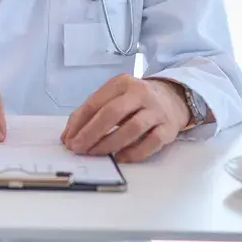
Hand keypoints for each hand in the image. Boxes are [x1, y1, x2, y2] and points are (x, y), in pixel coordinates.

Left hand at [60, 75, 190, 161]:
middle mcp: (140, 93)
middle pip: (112, 113)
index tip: (68, 139)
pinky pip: (151, 143)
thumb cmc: (136, 101)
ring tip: (94, 153)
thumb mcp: (114, 97)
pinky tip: (119, 158)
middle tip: (78, 148)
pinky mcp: (169, 128)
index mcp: (122, 83)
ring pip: (131, 128)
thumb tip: (68, 136)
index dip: (78, 123)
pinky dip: (133, 153)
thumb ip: (92, 112)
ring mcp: (156, 111)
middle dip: (91, 133)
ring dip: (109, 143)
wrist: (173, 97)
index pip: (95, 102)